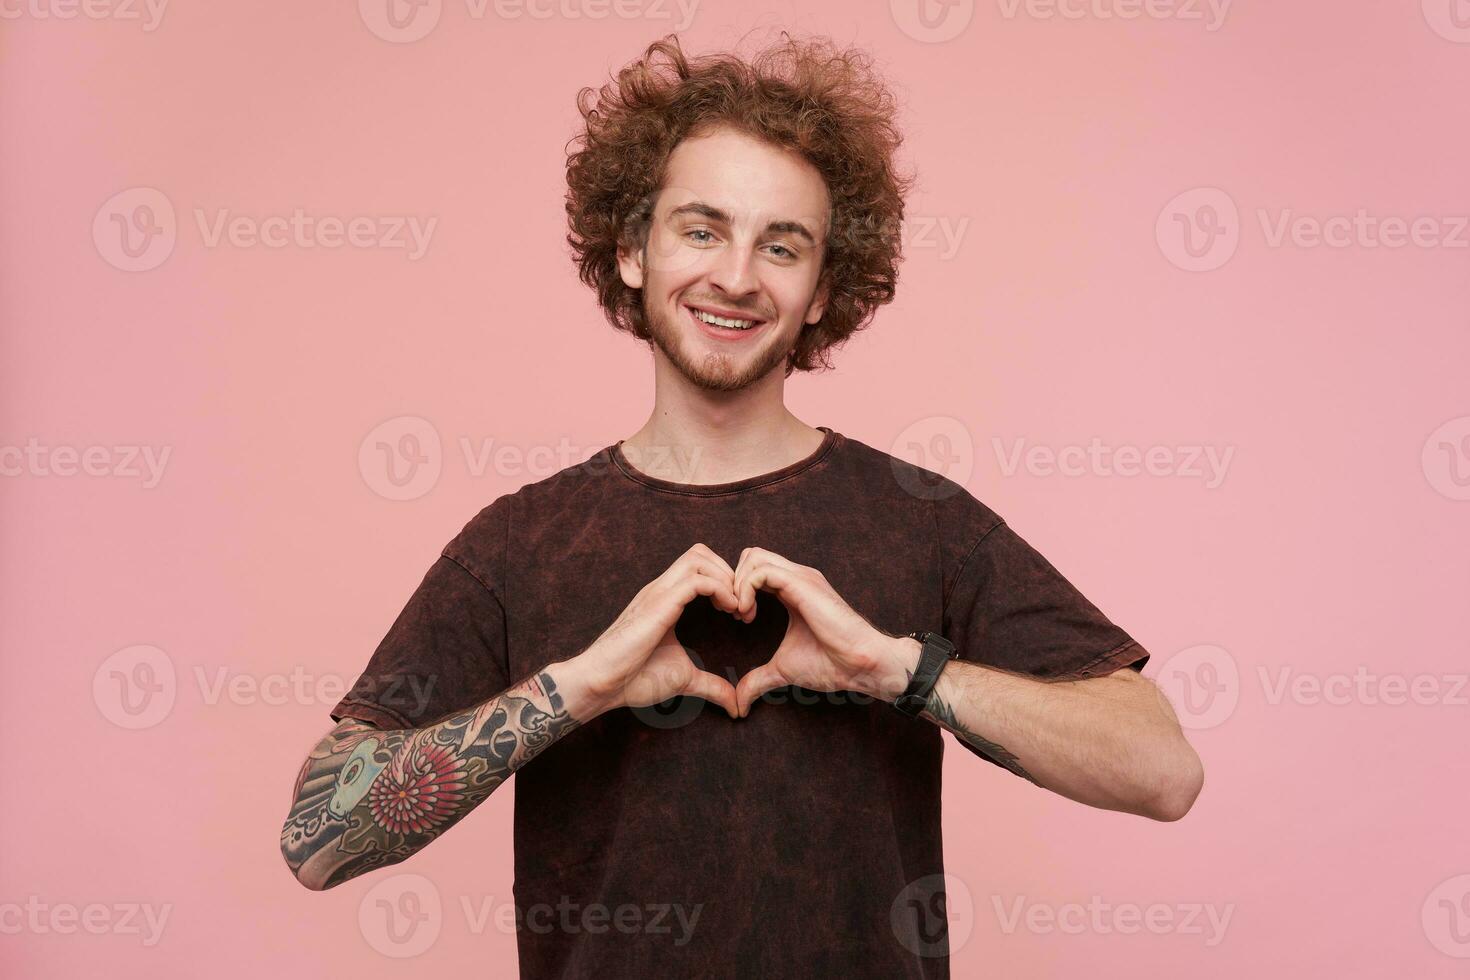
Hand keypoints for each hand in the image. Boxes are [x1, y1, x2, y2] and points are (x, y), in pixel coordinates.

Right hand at [575, 544, 741, 718]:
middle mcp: (661, 589)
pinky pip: (697, 579)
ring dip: (726, 578)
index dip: (725, 581)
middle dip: (729, 573)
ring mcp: (658, 593)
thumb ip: (711, 686)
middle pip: (701, 552)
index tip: (738, 612)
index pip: (699, 566)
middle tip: (741, 606)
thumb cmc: (633, 679)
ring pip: (699, 557)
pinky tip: (728, 611)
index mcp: (665, 599)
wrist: (600, 684)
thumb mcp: (683, 679)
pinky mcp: (659, 604)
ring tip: (736, 608)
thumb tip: (735, 705)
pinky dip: (721, 589)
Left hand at [730, 547, 912, 716]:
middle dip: (732, 581)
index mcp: (793, 590)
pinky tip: (747, 614)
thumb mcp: (784, 669)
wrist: (861, 664)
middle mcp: (797, 577)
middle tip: (733, 613)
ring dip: (737, 584)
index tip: (734, 617)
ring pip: (753, 557)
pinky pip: (761, 571)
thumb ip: (759, 680)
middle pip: (751, 555)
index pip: (755, 569)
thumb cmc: (831, 664)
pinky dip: (745, 589)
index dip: (737, 589)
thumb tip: (740, 703)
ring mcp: (800, 577)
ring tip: (741, 614)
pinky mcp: (802, 583)